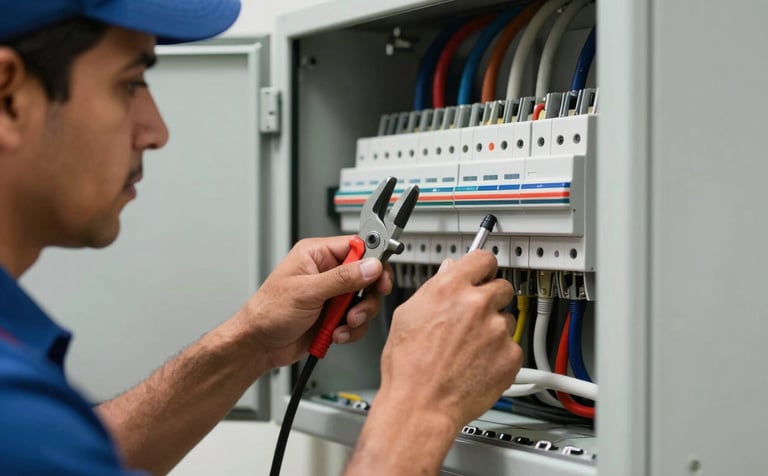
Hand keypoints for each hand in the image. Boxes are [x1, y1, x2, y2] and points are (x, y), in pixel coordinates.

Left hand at [238, 236, 392, 367]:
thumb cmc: (268, 312)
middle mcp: (327, 272)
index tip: (380, 275)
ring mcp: (332, 295)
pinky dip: (351, 330)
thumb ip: (342, 278)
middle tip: (361, 305)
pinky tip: (336, 333)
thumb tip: (370, 266)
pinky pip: (357, 320)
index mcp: (317, 255)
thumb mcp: (307, 291)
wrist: (259, 345)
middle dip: (367, 295)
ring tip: (344, 324)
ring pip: (365, 300)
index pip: (357, 247)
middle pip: (367, 275)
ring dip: (358, 316)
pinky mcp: (335, 316)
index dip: (372, 260)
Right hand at [378, 250, 521, 429]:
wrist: (421, 405)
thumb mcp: (407, 315)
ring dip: (494, 328)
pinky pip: (512, 346)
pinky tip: (478, 363)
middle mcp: (477, 304)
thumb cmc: (408, 366)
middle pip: (502, 286)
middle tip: (475, 316)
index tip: (484, 272)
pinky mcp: (511, 355)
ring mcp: (497, 330)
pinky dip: (499, 353)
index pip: (483, 258)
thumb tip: (449, 272)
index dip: (483, 266)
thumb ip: (434, 288)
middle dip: (490, 298)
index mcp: (450, 288)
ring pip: (507, 318)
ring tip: (470, 347)